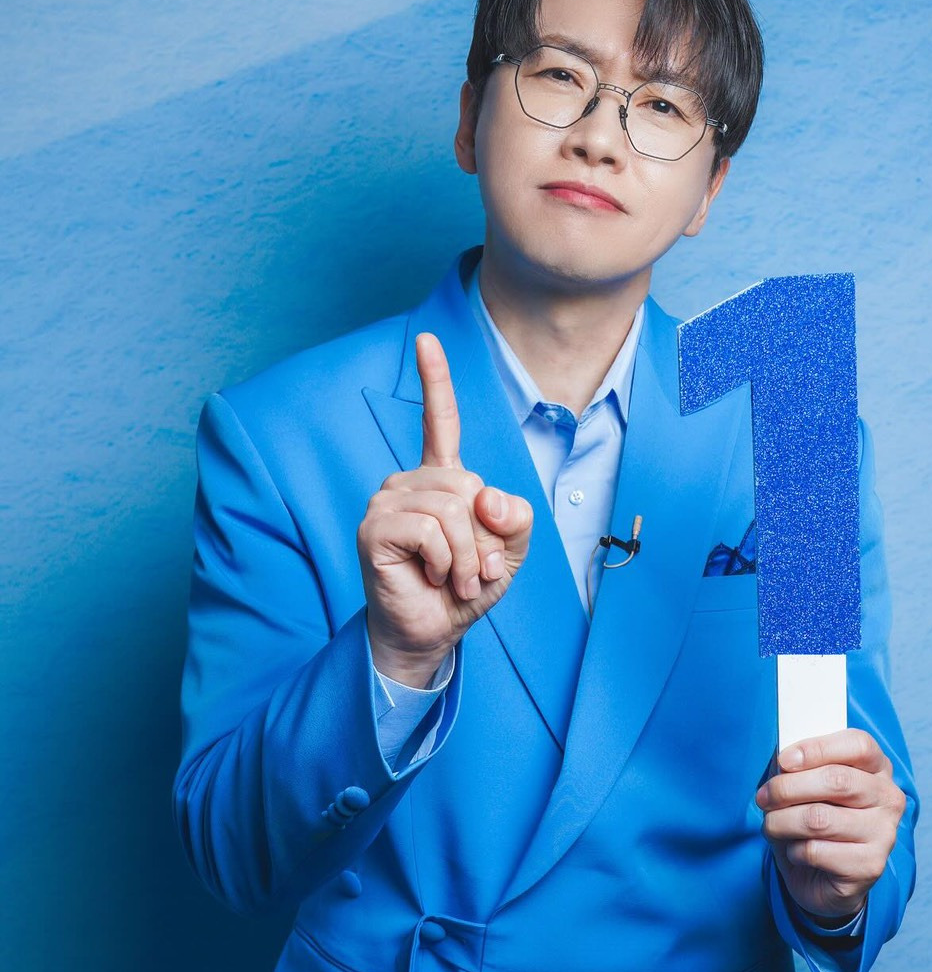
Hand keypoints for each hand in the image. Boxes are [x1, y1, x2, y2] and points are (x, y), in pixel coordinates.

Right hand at [356, 332, 532, 685]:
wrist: (432, 632)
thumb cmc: (464, 588)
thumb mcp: (508, 553)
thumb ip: (516, 520)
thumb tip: (489, 497)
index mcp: (441, 478)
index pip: (440, 422)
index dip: (435, 381)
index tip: (426, 339)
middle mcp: (409, 481)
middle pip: (468, 484)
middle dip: (484, 537)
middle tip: (472, 569)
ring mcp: (387, 501)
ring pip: (453, 509)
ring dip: (467, 555)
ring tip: (454, 578)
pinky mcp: (374, 527)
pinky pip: (431, 529)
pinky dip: (446, 561)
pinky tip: (433, 577)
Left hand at [756, 729, 905, 923]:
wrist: (824, 880)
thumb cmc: (815, 822)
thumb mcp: (807, 788)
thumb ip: (800, 769)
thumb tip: (781, 763)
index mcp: (878, 768)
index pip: (859, 745)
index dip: (817, 749)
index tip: (784, 760)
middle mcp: (888, 798)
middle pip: (836, 780)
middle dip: (787, 788)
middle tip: (764, 797)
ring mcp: (884, 833)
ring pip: (819, 819)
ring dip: (782, 822)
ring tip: (772, 825)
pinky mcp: (870, 866)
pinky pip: (816, 851)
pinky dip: (794, 851)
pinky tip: (797, 852)